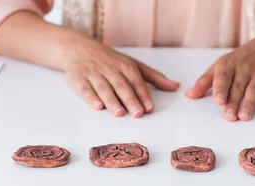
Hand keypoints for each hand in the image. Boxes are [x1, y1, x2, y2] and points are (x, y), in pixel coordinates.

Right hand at [64, 39, 179, 117]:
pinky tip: (97, 106)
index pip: (136, 82)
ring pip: (104, 88)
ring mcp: (94, 74)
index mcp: (126, 66)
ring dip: (111, 101)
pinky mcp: (78, 79)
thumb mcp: (134, 65)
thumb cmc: (111, 60)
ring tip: (119, 113)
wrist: (78, 48)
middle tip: (137, 114)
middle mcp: (110, 70)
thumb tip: (176, 86)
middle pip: (121, 86)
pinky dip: (90, 98)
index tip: (150, 108)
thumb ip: (155, 78)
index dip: (143, 95)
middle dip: (130, 100)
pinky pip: (85, 89)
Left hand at [186, 37, 254, 120]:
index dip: (220, 88)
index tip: (218, 101)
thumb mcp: (219, 66)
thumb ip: (205, 82)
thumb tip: (189, 96)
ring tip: (244, 116)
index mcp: (228, 64)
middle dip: (234, 102)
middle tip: (229, 117)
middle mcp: (245, 68)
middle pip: (238, 86)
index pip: (223, 76)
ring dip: (250, 103)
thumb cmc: (239, 61)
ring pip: (254, 89)